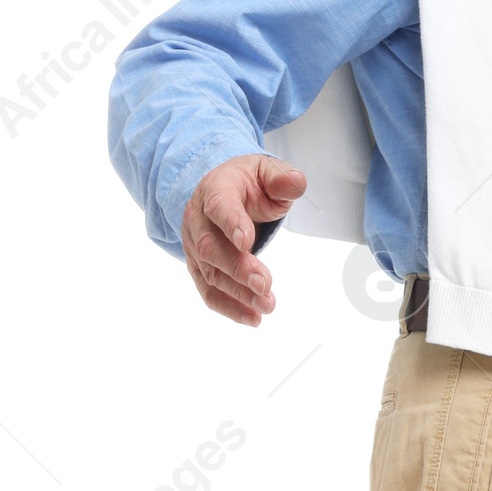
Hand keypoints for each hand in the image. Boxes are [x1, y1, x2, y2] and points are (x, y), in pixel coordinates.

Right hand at [183, 153, 305, 325]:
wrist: (222, 191)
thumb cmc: (247, 182)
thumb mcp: (265, 171)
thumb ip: (281, 178)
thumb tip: (297, 182)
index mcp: (215, 190)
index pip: (218, 206)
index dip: (231, 223)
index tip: (247, 241)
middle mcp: (198, 219)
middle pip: (210, 247)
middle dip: (237, 268)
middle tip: (264, 284)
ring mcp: (195, 245)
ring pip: (210, 274)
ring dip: (238, 293)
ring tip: (267, 306)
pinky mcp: (199, 267)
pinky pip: (209, 292)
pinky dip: (229, 308)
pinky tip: (252, 319)